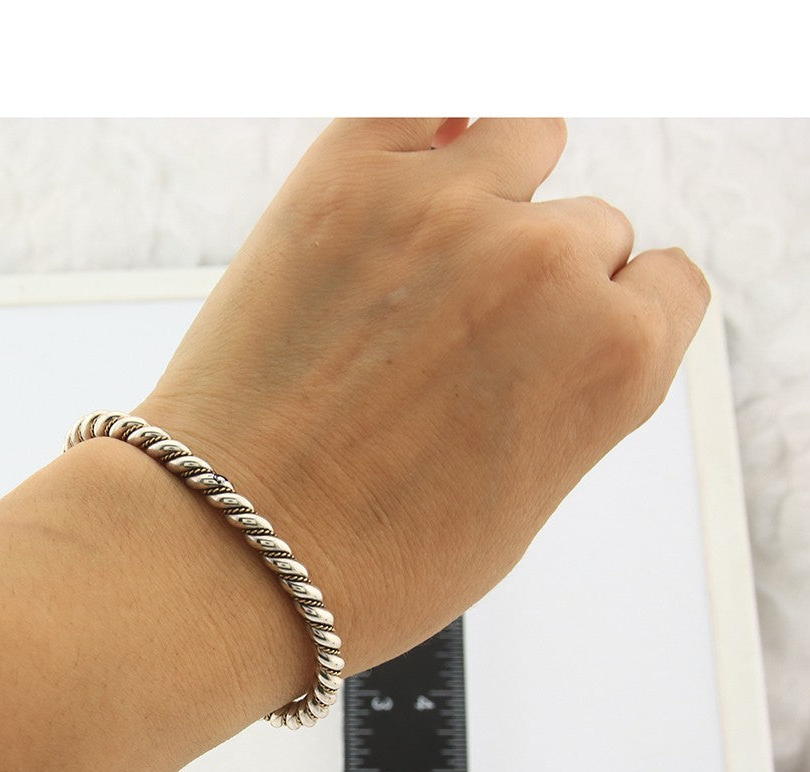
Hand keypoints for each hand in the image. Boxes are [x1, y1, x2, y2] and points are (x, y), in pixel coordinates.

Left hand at [135, 117, 710, 674]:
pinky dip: (423, 121)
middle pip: (585, 229)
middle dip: (532, 278)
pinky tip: (401, 163)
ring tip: (425, 254)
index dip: (605, 316)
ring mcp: (446, 209)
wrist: (227, 551)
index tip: (552, 340)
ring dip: (492, 185)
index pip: (662, 283)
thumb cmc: (363, 558)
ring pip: (524, 139)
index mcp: (616, 358)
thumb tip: (558, 328)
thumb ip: (570, 397)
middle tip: (454, 335)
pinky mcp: (344, 177)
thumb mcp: (522, 502)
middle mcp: (549, 266)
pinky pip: (421, 96)